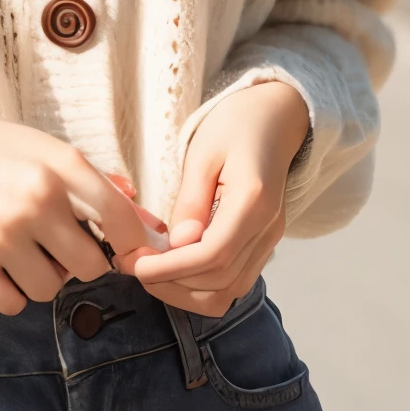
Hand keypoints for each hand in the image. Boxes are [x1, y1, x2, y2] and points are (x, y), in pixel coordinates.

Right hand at [0, 118, 150, 314]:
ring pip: (50, 289)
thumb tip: (149, 226)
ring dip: (46, 276)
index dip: (134, 242)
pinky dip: (14, 292)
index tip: (130, 250)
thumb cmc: (2, 152)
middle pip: (90, 266)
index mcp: (60, 167)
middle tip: (64, 244)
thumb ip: (99, 185)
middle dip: (83, 261)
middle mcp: (34, 202)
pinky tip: (5, 264)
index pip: (120, 219)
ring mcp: (1, 235)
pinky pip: (14, 304)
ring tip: (28, 249)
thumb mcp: (52, 151)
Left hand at [114, 81, 309, 315]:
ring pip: (230, 292)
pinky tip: (175, 268)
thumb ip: (191, 200)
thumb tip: (177, 244)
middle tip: (134, 268)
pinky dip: (203, 285)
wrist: (276, 117)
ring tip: (150, 272)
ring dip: (187, 292)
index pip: (213, 255)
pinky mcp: (264, 243)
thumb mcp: (203, 152)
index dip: (171, 269)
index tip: (136, 265)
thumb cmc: (236, 125)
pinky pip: (235, 281)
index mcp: (253, 201)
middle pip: (221, 282)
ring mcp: (269, 239)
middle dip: (173, 285)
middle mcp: (267, 229)